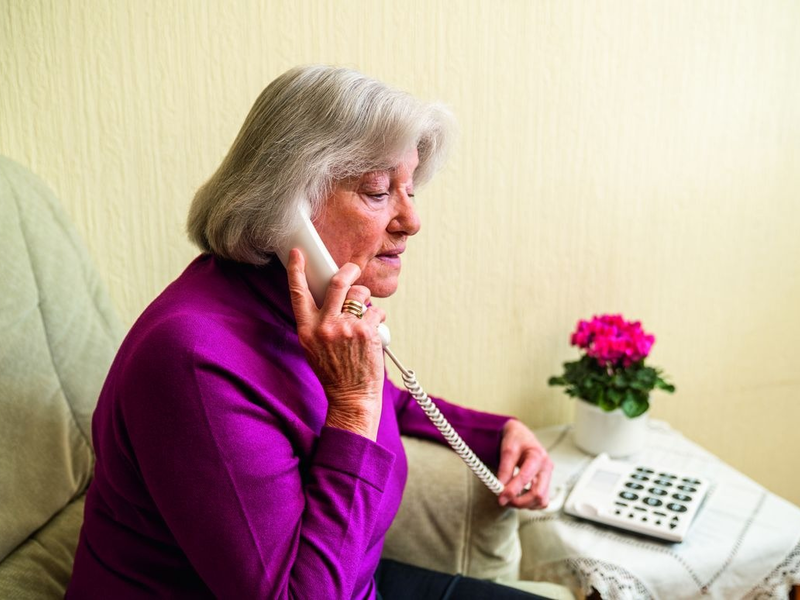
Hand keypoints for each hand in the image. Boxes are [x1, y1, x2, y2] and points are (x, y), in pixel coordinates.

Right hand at [287, 249, 386, 439]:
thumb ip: (318, 323)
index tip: (297, 254)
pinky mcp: (365, 332)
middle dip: (348, 271)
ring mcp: (345, 328)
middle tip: (353, 269)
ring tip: (366, 315)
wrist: (351, 397)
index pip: (298, 294)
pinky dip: (379, 319)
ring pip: (360, 295)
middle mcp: (324, 326)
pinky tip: (375, 332)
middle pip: (337, 283)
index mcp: (307, 330)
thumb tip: (332, 298)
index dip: (296, 271)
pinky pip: (376, 312)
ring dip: (366, 300)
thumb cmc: (334, 373)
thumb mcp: (314, 347)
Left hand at [496, 419, 552, 508]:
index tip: (500, 498)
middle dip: (520, 501)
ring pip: (541, 501)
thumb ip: (505, 468)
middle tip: (504, 500)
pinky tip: (519, 498)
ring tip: (510, 498)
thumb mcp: (508, 449)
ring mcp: (548, 477)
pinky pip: (541, 501)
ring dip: (524, 504)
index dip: (512, 490)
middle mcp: (547, 468)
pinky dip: (530, 504)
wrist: (522, 437)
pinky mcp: (546, 484)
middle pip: (538, 494)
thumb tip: (500, 488)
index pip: (526, 478)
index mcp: (538, 456)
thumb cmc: (516, 440)